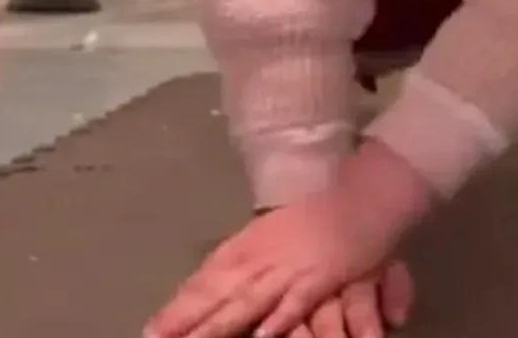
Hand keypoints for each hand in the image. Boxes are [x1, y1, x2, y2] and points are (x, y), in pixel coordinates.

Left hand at [145, 142, 433, 337]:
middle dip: (185, 319)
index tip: (151, 328)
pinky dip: (275, 322)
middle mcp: (265, 254)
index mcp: (254, 241)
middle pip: (219, 292)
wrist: (366, 194)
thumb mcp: (278, 232)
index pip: (210, 276)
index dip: (181, 303)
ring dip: (216, 326)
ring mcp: (290, 267)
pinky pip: (293, 304)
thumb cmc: (324, 212)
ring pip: (246, 302)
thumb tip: (215, 280)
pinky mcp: (319, 278)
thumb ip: (251, 257)